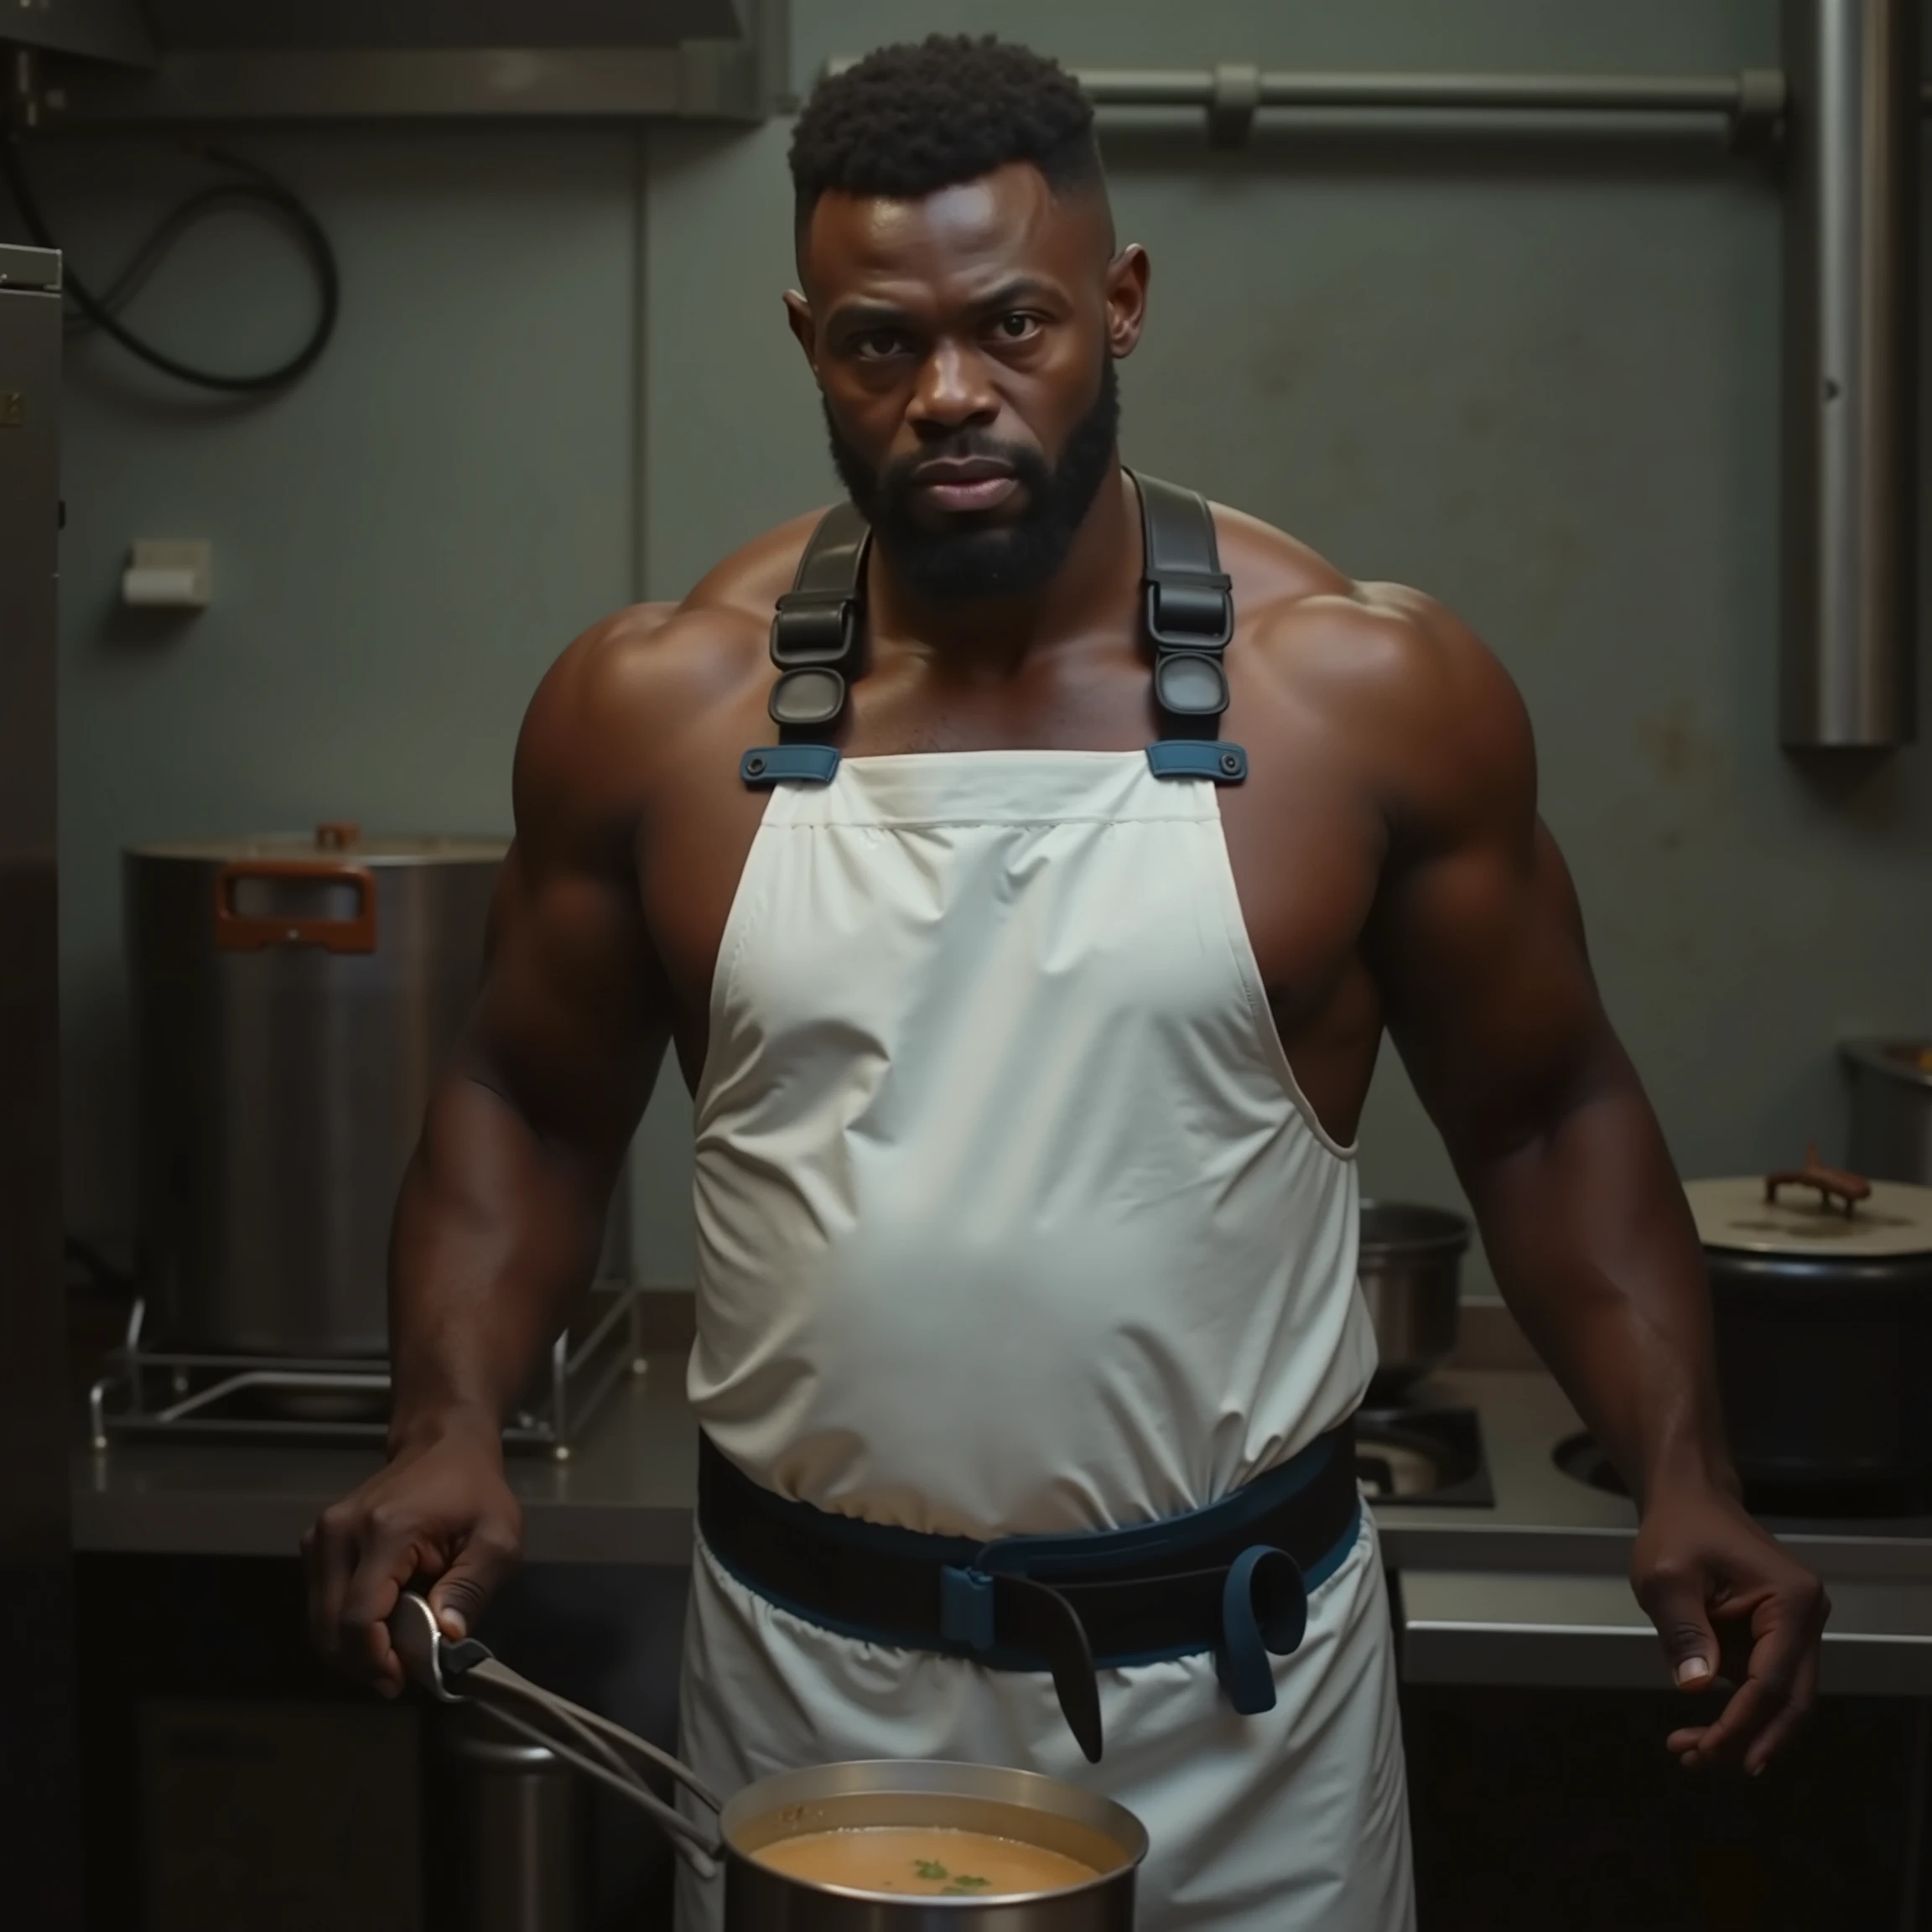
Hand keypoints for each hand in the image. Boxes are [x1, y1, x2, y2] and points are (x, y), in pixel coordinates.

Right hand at [302, 1414, 522, 1696]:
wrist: (444, 1446)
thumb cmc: (474, 1492)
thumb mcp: (498, 1538)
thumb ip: (472, 1588)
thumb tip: (446, 1636)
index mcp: (385, 1531)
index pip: (358, 1618)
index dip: (376, 1660)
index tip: (403, 1679)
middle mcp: (340, 1532)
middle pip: (329, 1628)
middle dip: (364, 1662)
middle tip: (401, 1673)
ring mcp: (321, 1536)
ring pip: (318, 1621)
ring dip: (352, 1648)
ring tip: (395, 1650)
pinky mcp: (316, 1542)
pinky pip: (320, 1603)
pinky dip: (343, 1626)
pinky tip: (380, 1625)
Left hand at [1631, 1480, 1827, 1774]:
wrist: (1688, 1499)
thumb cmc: (1677, 1530)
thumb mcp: (1666, 1577)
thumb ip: (1683, 1631)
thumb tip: (1698, 1688)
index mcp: (1793, 1603)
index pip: (1771, 1681)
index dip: (1741, 1723)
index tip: (1708, 1753)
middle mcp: (1807, 1619)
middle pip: (1790, 1700)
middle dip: (1748, 1738)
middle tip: (1701, 1763)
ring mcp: (1796, 1628)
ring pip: (1776, 1697)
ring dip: (1739, 1726)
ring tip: (1687, 1746)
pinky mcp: (1777, 1635)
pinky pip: (1761, 1680)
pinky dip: (1735, 1703)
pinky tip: (1699, 1712)